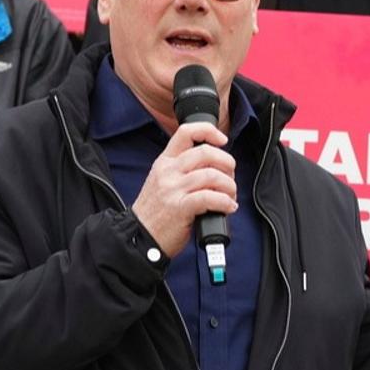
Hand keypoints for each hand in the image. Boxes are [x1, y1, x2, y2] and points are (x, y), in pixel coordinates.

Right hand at [131, 122, 238, 258]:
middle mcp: (168, 172)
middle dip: (227, 163)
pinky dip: (225, 202)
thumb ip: (182, 169)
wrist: (139, 238)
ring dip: (229, 186)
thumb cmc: (156, 213)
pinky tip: (228, 208)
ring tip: (230, 197)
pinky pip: (210, 197)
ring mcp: (173, 189)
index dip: (209, 131)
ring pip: (212, 175)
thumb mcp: (162, 181)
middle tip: (230, 177)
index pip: (186, 132)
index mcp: (164, 162)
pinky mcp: (180, 208)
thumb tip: (215, 165)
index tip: (222, 140)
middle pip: (206, 152)